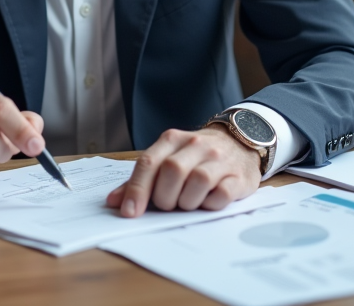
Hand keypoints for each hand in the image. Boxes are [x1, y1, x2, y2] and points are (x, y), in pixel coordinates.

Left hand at [104, 126, 261, 217]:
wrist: (240, 142)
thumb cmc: (196, 156)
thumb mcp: (168, 158)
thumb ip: (141, 179)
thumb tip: (114, 201)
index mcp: (173, 140)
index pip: (149, 162)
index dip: (137, 189)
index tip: (130, 213)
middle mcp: (196, 145)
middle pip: (172, 171)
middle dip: (164, 196)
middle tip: (167, 205)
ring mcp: (219, 159)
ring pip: (198, 180)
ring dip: (188, 201)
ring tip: (187, 203)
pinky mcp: (238, 176)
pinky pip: (222, 194)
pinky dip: (210, 204)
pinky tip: (207, 202)